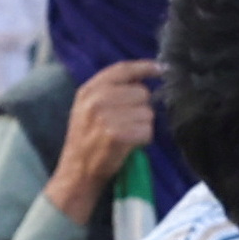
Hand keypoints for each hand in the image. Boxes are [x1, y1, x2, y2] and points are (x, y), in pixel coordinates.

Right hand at [42, 62, 160, 220]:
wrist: (76, 172)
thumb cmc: (86, 140)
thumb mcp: (87, 108)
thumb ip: (110, 91)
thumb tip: (142, 80)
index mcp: (88, 90)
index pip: (122, 69)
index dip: (145, 67)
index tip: (162, 68)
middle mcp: (96, 100)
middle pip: (141, 92)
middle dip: (141, 107)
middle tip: (127, 122)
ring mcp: (105, 117)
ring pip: (147, 113)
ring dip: (143, 125)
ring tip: (126, 135)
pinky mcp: (117, 135)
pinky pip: (147, 130)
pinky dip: (143, 139)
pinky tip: (130, 144)